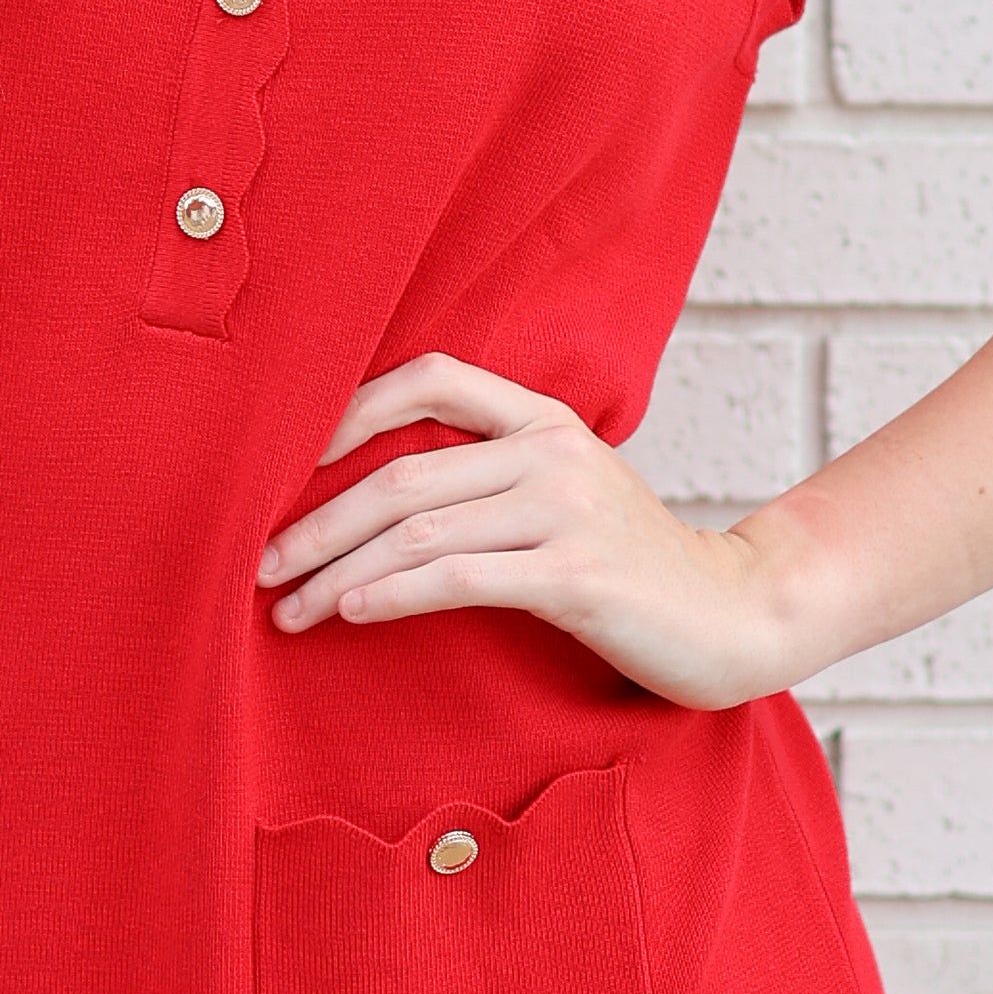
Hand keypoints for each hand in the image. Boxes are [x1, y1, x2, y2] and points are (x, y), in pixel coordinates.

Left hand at [255, 351, 819, 713]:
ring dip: (337, 573)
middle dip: (315, 522)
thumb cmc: (627, 567)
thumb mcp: (561, 497)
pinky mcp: (577, 575)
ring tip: (287, 608)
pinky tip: (351, 612)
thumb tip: (366, 497)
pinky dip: (393, 594)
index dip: (346, 411)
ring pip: (420, 529)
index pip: (429, 376)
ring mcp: (568, 510)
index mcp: (544, 420)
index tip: (281, 464)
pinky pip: (460, 578)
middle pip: (402, 471)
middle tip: (259, 564)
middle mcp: (553, 450)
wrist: (733, 617)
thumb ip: (487, 479)